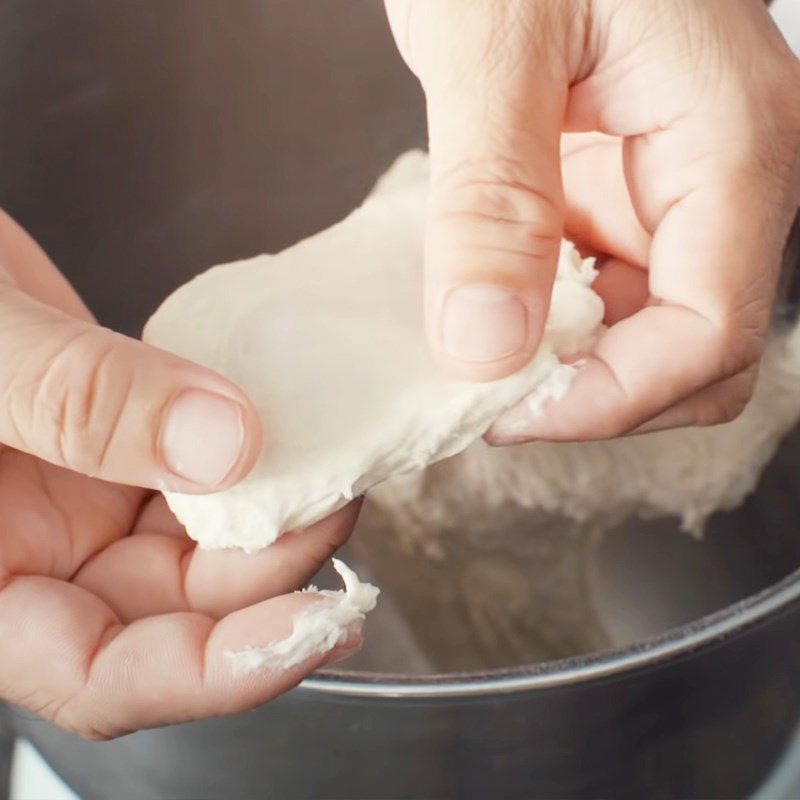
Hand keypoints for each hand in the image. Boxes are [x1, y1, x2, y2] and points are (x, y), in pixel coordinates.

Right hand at [0, 211, 360, 737]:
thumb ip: (76, 403)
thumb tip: (224, 443)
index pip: (105, 674)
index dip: (216, 671)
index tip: (314, 629)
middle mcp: (37, 555)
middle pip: (178, 608)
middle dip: (267, 573)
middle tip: (332, 503)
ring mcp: (82, 499)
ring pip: (202, 540)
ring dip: (272, 513)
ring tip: (329, 465)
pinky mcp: (118, 441)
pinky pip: (202, 467)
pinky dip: (254, 454)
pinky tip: (293, 429)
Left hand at [386, 0, 799, 438]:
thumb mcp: (492, 43)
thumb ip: (493, 198)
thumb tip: (487, 344)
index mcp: (731, 142)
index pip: (710, 332)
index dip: (612, 398)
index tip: (506, 412)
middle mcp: (720, 179)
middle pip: (694, 355)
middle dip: (598, 395)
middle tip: (490, 398)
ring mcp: (670, 190)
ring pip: (646, 334)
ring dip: (569, 367)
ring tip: (475, 359)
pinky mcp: (618, 192)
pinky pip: (600, 293)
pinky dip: (546, 323)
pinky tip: (483, 306)